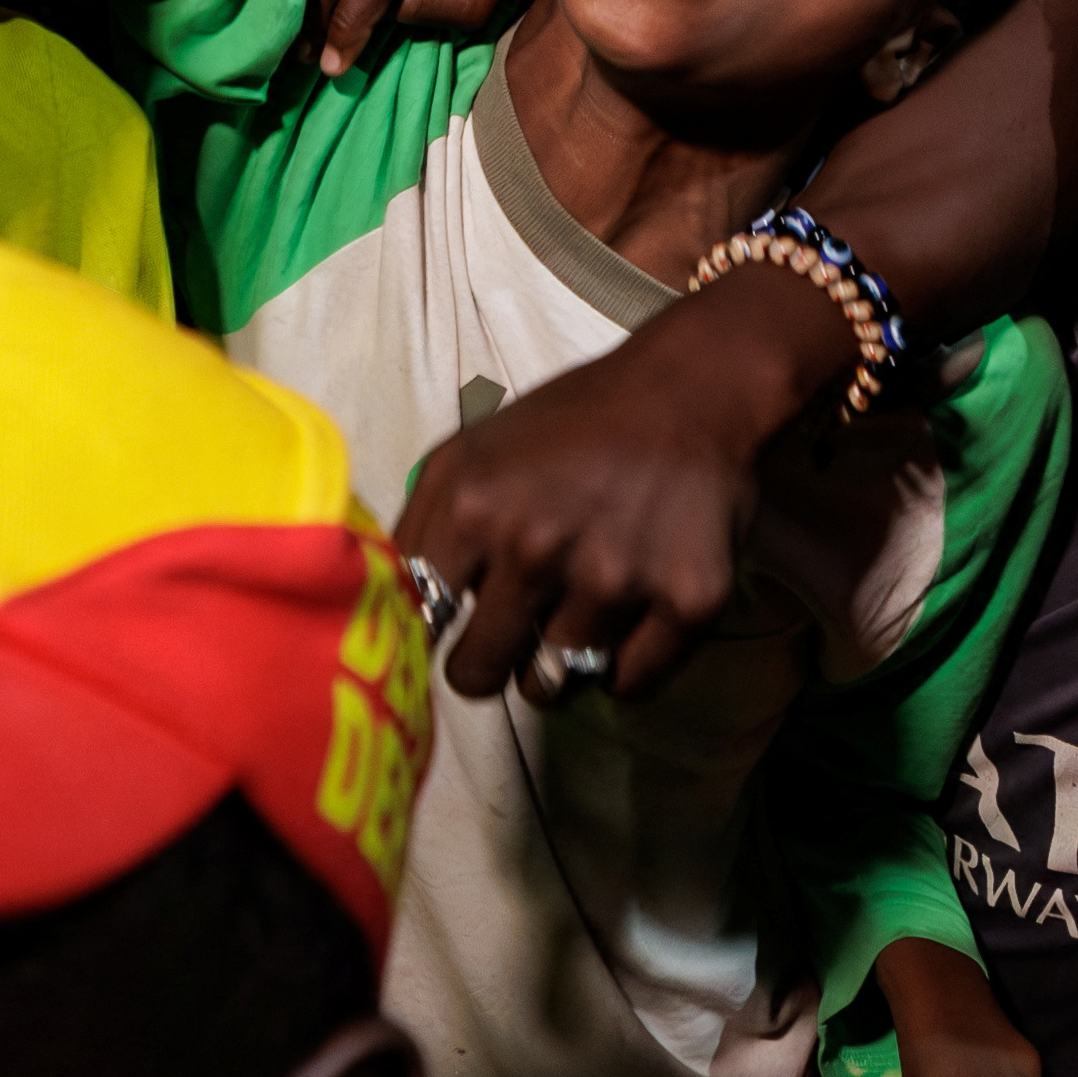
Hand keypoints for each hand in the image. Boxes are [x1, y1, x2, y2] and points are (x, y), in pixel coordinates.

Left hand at [388, 260, 848, 699]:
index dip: (433, 635)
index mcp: (474, 509)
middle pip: (480, 674)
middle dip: (487, 663)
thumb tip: (387, 604)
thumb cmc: (572, 423)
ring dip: (554, 663)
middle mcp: (538, 549)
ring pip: (552, 684)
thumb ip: (418, 525)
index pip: (422, 626)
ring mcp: (614, 581)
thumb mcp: (469, 451)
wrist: (690, 391)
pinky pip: (627, 684)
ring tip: (572, 616)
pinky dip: (621, 667)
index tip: (451, 631)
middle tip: (510, 636)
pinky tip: (624, 620)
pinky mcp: (685, 602)